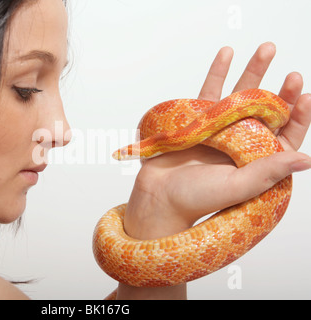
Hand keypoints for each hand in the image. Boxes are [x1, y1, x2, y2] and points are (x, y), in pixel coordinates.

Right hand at [116, 42, 310, 299]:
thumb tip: (307, 159)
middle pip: (267, 110)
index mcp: (256, 159)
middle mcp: (241, 140)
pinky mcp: (198, 119)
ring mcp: (220, 127)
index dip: (298, 115)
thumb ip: (269, 172)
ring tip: (266, 48)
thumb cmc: (196, 199)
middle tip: (292, 75)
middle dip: (281, 90)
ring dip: (254, 71)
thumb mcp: (237, 188)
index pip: (285, 134)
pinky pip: (210, 90)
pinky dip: (218, 71)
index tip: (305, 96)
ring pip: (241, 95)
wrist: (158, 196)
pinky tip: (227, 54)